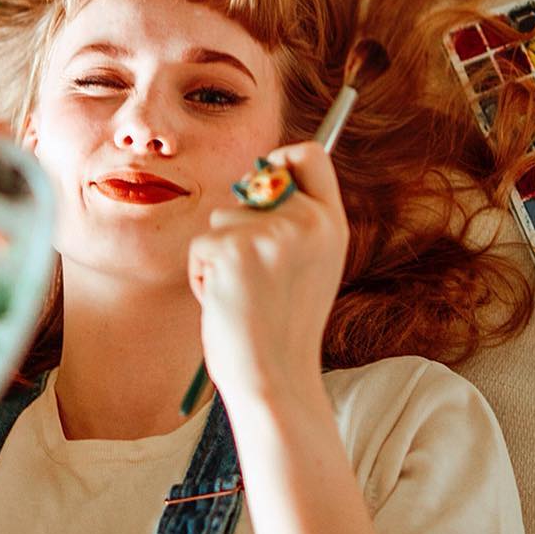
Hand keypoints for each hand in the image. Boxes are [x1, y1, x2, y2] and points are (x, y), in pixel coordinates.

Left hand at [187, 142, 348, 409]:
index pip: (310, 155)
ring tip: (242, 292)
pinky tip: (224, 301)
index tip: (265, 177)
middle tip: (249, 264)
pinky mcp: (234, 248)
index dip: (281, 159)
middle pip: (255, 177)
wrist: (272, 378)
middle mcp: (308, 222)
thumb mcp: (310, 265)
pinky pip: (201, 243)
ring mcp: (272, 233)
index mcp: (332, 224)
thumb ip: (297, 221)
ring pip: (223, 215)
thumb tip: (261, 173)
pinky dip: (202, 273)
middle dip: (239, 216)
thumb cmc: (281, 328)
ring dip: (219, 252)